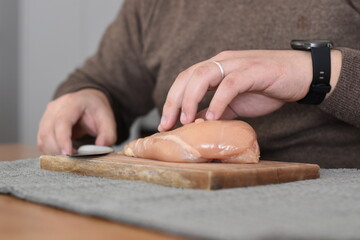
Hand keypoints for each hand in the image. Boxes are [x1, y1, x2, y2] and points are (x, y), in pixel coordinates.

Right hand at [37, 89, 116, 154]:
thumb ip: (108, 134)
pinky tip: (63, 154)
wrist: (88, 102)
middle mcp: (55, 107)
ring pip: (42, 138)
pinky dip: (50, 151)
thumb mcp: (108, 120)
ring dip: (53, 152)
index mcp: (73, 102)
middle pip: (48, 131)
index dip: (62, 139)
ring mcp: (47, 115)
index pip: (61, 121)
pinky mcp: (44, 125)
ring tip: (69, 158)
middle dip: (58, 150)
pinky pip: (42, 141)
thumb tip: (101, 147)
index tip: (68, 154)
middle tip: (72, 160)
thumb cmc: (96, 110)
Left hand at [158, 49, 340, 130]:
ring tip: (186, 121)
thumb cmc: (266, 88)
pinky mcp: (253, 71)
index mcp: (215, 68)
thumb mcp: (234, 104)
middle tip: (167, 124)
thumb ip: (215, 111)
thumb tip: (196, 123)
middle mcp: (222, 62)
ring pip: (204, 75)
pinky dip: (218, 101)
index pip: (185, 80)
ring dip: (191, 99)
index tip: (164, 123)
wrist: (300, 76)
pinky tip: (213, 117)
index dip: (171, 100)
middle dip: (174, 101)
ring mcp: (237, 64)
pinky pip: (230, 84)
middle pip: (188, 76)